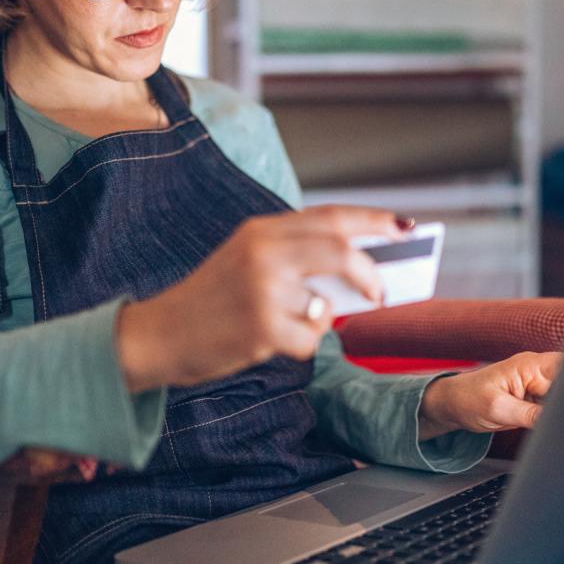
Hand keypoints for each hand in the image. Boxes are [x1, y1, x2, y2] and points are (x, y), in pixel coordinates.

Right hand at [116, 205, 407, 391]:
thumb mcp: (248, 261)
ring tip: (285, 324)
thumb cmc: (212, 302)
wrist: (159, 334)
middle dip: (370, 275)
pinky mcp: (261, 328)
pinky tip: (268, 342)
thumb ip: (296, 258)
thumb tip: (362, 271)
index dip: (374, 221)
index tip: (405, 227)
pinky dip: (301, 347)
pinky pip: (310, 341)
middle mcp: (264, 253)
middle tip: (379, 294)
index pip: (331, 216)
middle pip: (342, 252)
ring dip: (317, 322)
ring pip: (325, 307)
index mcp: (262, 230)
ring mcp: (262, 291)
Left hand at [417, 352, 563, 440]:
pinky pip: (556, 406)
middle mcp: (539, 372)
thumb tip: (558, 422)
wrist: (455, 405)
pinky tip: (556, 427)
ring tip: (550, 422)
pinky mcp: (538, 399)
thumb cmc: (469, 399)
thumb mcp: (499, 410)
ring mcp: (540, 386)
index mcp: (531, 365)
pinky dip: (557, 417)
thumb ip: (531, 415)